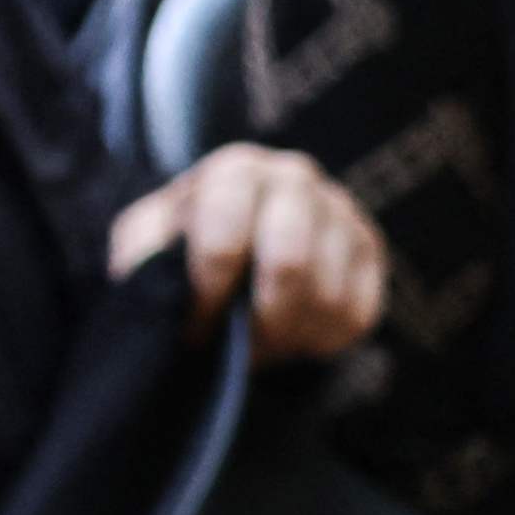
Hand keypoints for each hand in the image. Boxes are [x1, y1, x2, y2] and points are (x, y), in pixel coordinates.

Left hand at [110, 142, 386, 363]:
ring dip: (287, 335)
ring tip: (257, 340)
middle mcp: (295, 178)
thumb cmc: (180, 245)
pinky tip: (290, 334)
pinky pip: (355, 314)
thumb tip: (161, 285)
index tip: (195, 324)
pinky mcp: (370, 249)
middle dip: (258, 321)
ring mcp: (340, 211)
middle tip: (236, 344)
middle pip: (290, 265)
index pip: (225, 240)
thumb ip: (144, 255)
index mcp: (236, 170)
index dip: (208, 295)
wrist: (232, 246)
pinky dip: (320, 340)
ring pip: (327, 296)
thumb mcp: (144, 244)